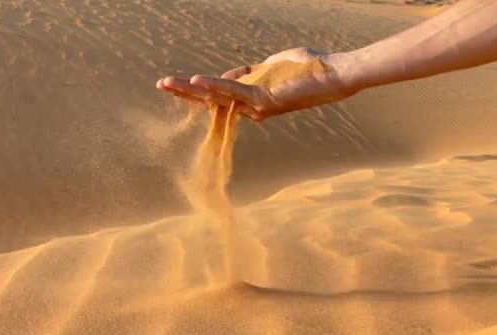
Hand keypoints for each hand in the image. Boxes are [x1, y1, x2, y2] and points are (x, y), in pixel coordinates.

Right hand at [156, 47, 357, 120]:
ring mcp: (257, 105)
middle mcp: (252, 107)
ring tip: (165, 83)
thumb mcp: (273, 65)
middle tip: (160, 85)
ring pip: (216, 96)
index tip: (187, 80)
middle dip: (185, 92)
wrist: (335, 75)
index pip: (221, 92)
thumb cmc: (310, 68)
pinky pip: (233, 90)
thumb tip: (235, 73)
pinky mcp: (263, 98)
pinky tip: (194, 80)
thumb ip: (253, 70)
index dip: (205, 83)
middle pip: (212, 98)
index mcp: (254, 99)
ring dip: (189, 89)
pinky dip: (214, 84)